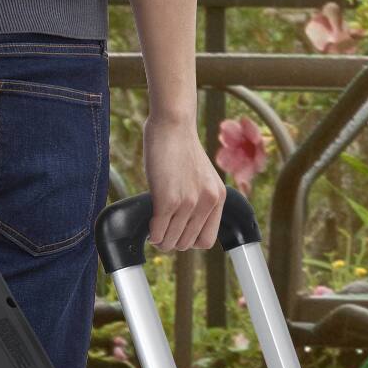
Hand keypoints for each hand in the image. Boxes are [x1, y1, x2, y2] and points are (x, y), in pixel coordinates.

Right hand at [143, 115, 225, 250]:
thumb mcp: (202, 176)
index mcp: (218, 197)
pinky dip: (152, 234)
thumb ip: (199, 199)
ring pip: (172, 242)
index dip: (190, 241)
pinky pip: (158, 232)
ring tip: (155, 229)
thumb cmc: (182, 146)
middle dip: (172, 241)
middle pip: (187, 244)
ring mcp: (188, 202)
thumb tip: (184, 225)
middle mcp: (207, 202)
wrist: (173, 123)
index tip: (178, 232)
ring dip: (160, 240)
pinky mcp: (168, 200)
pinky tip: (149, 225)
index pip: (207, 240)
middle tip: (161, 230)